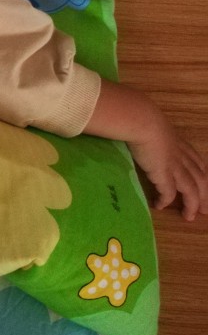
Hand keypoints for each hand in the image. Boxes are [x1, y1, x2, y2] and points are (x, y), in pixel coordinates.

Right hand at [86, 78, 207, 220]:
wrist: (141, 121)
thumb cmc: (141, 118)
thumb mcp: (149, 124)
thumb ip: (147, 130)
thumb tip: (134, 129)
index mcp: (180, 144)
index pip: (198, 163)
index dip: (202, 175)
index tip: (204, 184)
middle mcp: (181, 157)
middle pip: (201, 179)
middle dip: (205, 195)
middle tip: (205, 210)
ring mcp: (175, 166)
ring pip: (192, 189)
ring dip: (192, 204)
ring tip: (189, 216)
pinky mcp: (164, 175)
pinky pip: (168, 193)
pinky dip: (166, 201)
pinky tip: (159, 206)